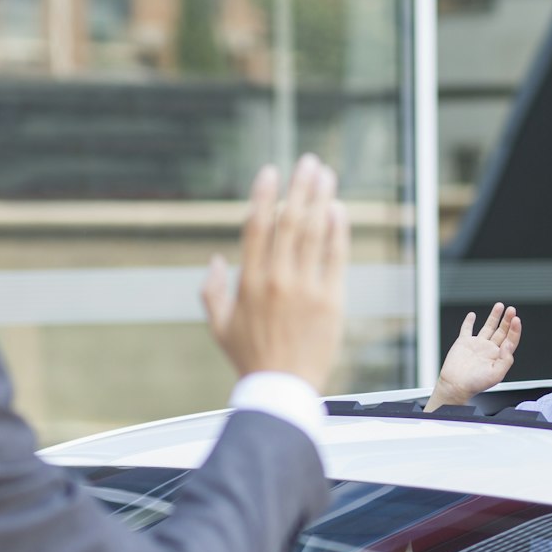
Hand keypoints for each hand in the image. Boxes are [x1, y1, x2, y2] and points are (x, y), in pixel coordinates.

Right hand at [201, 155, 346, 389]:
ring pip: (314, 234)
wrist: (281, 390)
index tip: (271, 171)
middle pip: (289, 222)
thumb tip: (216, 258)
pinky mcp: (331, 302)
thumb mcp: (218, 326)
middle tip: (308, 162)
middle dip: (299, 187)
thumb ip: (212, 290)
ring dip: (321, 199)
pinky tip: (339, 210)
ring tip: (326, 175)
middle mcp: (276, 280)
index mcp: (248, 282)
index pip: (256, 227)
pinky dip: (338, 231)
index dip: (264, 195)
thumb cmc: (249, 358)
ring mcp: (305, 290)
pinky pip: (336, 258)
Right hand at [427, 303, 519, 409]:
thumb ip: (506, 360)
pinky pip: (467, 329)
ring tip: (500, 306)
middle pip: (502, 331)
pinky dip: (469, 321)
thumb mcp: (496, 375)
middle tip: (512, 310)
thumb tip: (508, 344)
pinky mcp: (463, 342)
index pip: (510, 340)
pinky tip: (473, 315)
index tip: (516, 320)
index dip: (515, 330)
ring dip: (494, 316)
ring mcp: (477, 345)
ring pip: (488, 327)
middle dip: (507, 320)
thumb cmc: (475, 384)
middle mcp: (489, 349)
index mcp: (498, 356)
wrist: (455, 385)